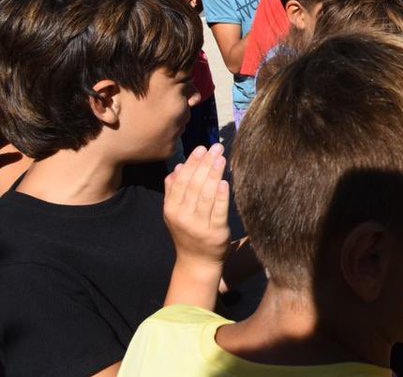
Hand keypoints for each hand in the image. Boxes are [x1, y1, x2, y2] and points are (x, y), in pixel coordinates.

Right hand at [163, 145, 230, 273]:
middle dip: (205, 164)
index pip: (181, 181)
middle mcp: (182, 217)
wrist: (196, 262)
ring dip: (213, 174)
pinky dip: (220, 196)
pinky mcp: (215, 232)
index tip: (201, 148)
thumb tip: (177, 168)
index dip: (191, 163)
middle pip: (194, 185)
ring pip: (205, 195)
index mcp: (171, 210)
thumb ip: (174, 191)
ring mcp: (198, 225)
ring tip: (221, 158)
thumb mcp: (175, 213)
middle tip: (216, 147)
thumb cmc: (188, 232)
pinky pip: (218, 211)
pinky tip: (224, 182)